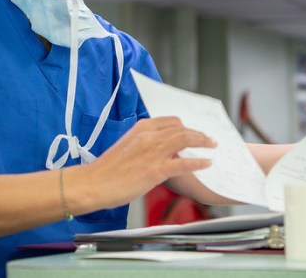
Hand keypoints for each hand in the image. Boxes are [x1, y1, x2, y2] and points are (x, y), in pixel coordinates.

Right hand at [80, 117, 215, 210]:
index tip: (195, 130)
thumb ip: (145, 144)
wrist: (92, 183)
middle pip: (182, 128)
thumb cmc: (107, 170)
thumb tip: (162, 150)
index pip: (171, 121)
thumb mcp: (127, 146)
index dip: (187, 126)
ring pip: (185, 140)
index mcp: (141, 127)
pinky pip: (184, 164)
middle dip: (199, 133)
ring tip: (213, 146)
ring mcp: (152, 152)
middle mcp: (148, 136)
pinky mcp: (155, 170)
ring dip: (203, 142)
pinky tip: (207, 163)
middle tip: (210, 139)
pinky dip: (199, 162)